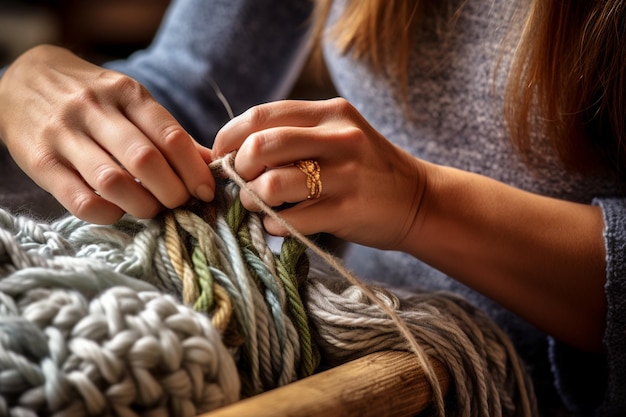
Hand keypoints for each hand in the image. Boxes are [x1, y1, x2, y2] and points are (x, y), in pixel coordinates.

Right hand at [0, 45, 214, 223]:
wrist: (21, 79)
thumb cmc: (91, 96)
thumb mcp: (130, 100)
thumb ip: (167, 131)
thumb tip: (210, 162)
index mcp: (126, 92)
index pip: (170, 136)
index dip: (194, 170)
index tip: (206, 191)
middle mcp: (94, 110)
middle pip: (145, 160)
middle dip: (172, 192)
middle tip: (179, 203)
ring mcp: (64, 134)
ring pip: (112, 181)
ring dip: (142, 205)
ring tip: (152, 210)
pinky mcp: (40, 161)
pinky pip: (79, 199)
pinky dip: (107, 214)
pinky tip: (118, 211)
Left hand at [212, 98, 425, 249]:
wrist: (419, 200)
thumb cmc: (367, 169)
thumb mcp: (338, 136)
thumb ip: (295, 135)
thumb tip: (234, 150)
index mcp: (330, 113)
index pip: (260, 116)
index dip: (229, 137)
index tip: (222, 156)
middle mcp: (338, 138)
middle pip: (261, 145)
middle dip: (238, 168)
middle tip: (241, 183)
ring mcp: (345, 175)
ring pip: (271, 184)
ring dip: (252, 200)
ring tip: (258, 206)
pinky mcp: (347, 210)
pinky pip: (291, 220)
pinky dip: (273, 225)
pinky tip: (279, 225)